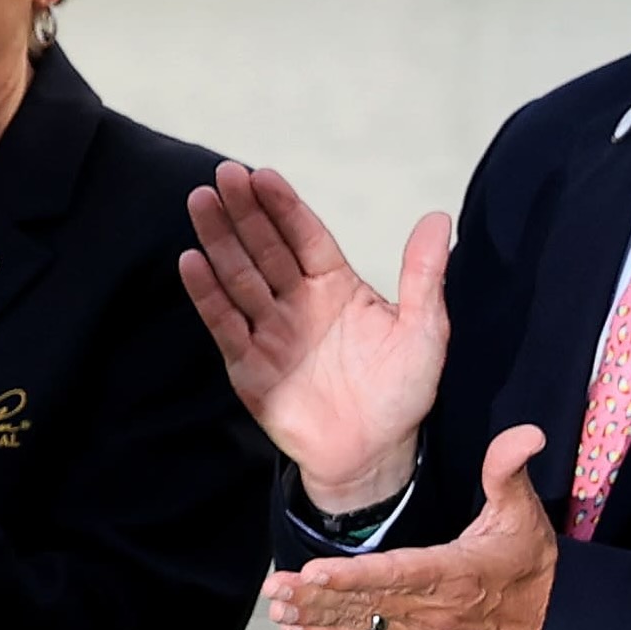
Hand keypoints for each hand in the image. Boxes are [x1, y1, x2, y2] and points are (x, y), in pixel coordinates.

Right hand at [180, 164, 449, 515]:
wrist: (373, 455)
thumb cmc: (400, 393)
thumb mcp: (424, 331)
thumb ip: (424, 275)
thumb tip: (439, 217)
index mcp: (335, 286)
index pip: (304, 236)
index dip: (283, 206)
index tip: (262, 174)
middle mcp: (297, 302)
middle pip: (264, 248)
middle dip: (243, 211)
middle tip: (222, 174)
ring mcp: (270, 332)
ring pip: (239, 277)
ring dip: (219, 240)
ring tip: (200, 203)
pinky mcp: (249, 366)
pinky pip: (225, 324)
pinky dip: (207, 294)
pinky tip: (192, 262)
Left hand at [271, 422, 557, 629]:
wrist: (549, 628)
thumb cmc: (529, 564)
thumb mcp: (523, 514)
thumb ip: (509, 472)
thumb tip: (528, 433)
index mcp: (454, 572)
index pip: (397, 573)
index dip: (354, 576)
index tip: (315, 572)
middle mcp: (433, 610)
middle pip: (366, 602)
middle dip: (316, 595)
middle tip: (275, 587)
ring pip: (360, 625)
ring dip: (316, 616)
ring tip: (276, 609)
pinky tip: (297, 629)